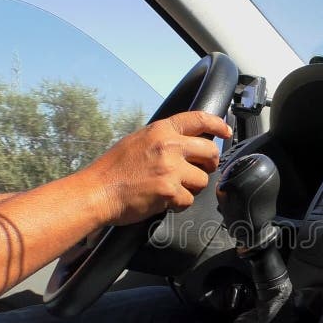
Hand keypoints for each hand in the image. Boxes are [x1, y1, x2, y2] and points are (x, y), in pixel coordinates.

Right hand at [81, 111, 231, 224]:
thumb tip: (185, 142)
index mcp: (161, 130)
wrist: (97, 192)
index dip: (217, 124)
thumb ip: (163, 139)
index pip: (198, 119)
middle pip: (210, 151)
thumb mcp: (138, 141)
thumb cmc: (114, 170)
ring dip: (192, 187)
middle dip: (210, 163)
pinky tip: (165, 201)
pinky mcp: (170, 191)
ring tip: (174, 188)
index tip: (226, 131)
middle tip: (201, 169)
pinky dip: (179, 204)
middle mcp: (169, 146)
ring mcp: (171, 169)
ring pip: (203, 179)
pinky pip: (189, 200)